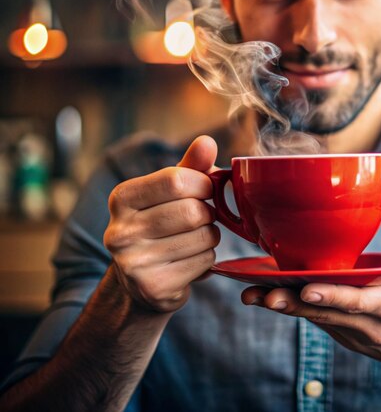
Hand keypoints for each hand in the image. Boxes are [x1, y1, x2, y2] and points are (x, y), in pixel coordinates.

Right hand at [104, 135, 219, 312]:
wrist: (138, 279)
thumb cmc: (160, 222)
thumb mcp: (170, 191)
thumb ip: (191, 165)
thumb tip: (207, 142)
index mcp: (121, 198)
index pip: (176, 180)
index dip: (202, 184)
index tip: (204, 190)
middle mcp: (120, 231)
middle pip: (192, 211)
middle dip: (208, 212)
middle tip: (201, 217)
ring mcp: (134, 263)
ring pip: (203, 237)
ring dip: (210, 235)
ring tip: (194, 238)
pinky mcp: (154, 287)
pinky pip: (205, 261)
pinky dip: (208, 258)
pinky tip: (190, 259)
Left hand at [241, 245, 380, 366]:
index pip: (360, 303)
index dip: (334, 297)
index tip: (309, 289)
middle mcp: (365, 322)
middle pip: (326, 313)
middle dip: (295, 304)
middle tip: (265, 294)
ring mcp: (348, 329)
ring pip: (312, 317)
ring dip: (282, 307)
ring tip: (251, 296)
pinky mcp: (336, 327)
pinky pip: (309, 316)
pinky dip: (285, 306)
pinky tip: (259, 295)